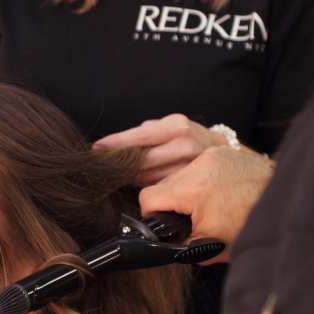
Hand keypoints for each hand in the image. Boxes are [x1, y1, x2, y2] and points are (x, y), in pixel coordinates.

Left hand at [93, 114, 227, 185]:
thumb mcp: (167, 126)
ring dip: (132, 175)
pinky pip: (156, 187)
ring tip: (126, 169)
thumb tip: (111, 147)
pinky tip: (144, 178)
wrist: (216, 149)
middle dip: (120, 163)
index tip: (97, 148)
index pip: (141, 136)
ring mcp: (187, 167)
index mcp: (177, 127)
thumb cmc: (184, 135)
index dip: (116, 143)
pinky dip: (145, 183)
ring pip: (146, 177)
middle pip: (141, 160)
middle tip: (104, 163)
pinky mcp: (186, 184)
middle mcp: (185, 146)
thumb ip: (143, 134)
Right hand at [138, 146, 272, 262]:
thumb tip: (159, 242)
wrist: (287, 207)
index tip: (162, 223)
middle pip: (162, 184)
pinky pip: (196, 166)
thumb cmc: (250, 228)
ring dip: (183, 191)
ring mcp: (213, 155)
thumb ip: (176, 243)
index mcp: (194, 188)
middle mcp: (202, 164)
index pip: (148, 197)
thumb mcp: (207, 246)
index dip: (151, 214)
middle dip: (169, 203)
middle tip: (185, 219)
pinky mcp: (222, 152)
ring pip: (178, 174)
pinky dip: (199, 180)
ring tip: (201, 206)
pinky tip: (213, 193)